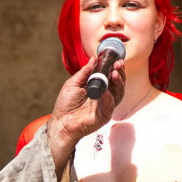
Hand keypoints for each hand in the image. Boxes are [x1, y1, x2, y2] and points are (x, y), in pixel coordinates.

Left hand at [45, 57, 124, 173]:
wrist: (61, 122)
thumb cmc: (66, 104)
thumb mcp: (73, 83)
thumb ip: (84, 72)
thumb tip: (93, 59)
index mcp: (98, 87)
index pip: (110, 75)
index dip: (114, 67)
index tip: (115, 60)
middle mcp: (104, 95)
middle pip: (118, 83)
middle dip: (119, 73)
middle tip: (118, 65)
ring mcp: (106, 105)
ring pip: (119, 93)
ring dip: (118, 82)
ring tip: (115, 74)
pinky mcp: (105, 115)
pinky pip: (110, 105)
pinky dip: (109, 97)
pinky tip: (106, 91)